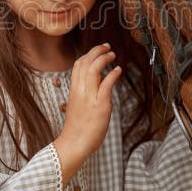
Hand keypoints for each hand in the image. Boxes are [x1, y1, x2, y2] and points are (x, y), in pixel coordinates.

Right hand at [52, 43, 122, 185]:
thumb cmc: (77, 127)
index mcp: (73, 90)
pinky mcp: (100, 106)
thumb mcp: (77, 105)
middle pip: (86, 63)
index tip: (98, 50)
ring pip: (94, 70)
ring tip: (113, 55)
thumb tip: (99, 83)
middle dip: (97, 51)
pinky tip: (118, 70)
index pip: (78, 65)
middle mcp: (80, 91)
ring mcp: (89, 97)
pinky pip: (106, 85)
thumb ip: (86, 93)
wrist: (75, 143)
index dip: (88, 54)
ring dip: (104, 59)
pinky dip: (112, 75)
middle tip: (107, 47)